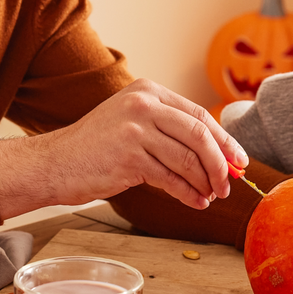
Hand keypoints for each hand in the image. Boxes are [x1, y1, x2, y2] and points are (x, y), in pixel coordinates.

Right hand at [0, 79, 246, 216]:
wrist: (54, 163)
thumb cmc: (95, 149)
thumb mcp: (132, 124)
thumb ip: (168, 131)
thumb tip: (216, 156)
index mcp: (148, 91)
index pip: (198, 115)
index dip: (224, 140)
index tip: (238, 160)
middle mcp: (143, 104)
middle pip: (199, 134)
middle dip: (220, 163)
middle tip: (229, 183)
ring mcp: (135, 128)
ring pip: (187, 159)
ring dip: (205, 182)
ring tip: (210, 196)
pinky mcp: (129, 156)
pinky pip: (170, 178)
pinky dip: (187, 193)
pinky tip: (194, 201)